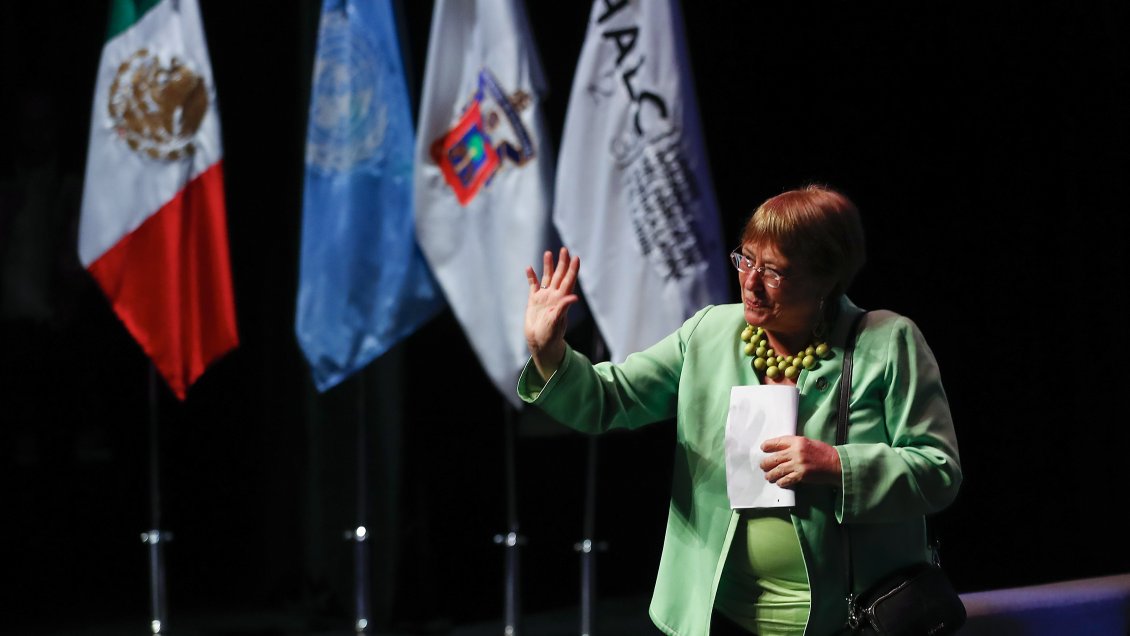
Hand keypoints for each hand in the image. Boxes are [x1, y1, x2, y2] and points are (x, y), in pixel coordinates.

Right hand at [524, 247, 579, 379]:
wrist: (539, 342)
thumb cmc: (551, 335)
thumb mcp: (557, 321)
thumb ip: (563, 308)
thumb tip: (574, 297)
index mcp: (561, 300)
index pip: (569, 281)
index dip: (572, 269)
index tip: (576, 258)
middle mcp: (554, 296)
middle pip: (559, 276)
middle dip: (562, 263)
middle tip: (564, 250)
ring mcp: (544, 297)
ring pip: (547, 278)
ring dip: (548, 266)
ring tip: (549, 253)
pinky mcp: (534, 301)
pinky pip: (533, 285)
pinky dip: (531, 277)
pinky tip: (529, 268)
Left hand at [759, 435, 841, 488]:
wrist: (836, 464)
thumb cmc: (824, 452)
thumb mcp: (809, 442)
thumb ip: (795, 445)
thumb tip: (782, 449)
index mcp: (798, 441)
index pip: (778, 442)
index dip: (768, 445)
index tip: (763, 448)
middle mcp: (796, 452)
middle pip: (775, 457)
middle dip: (766, 463)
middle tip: (763, 466)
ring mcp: (798, 464)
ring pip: (779, 469)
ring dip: (771, 474)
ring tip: (768, 476)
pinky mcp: (802, 475)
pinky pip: (787, 479)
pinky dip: (782, 481)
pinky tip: (779, 483)